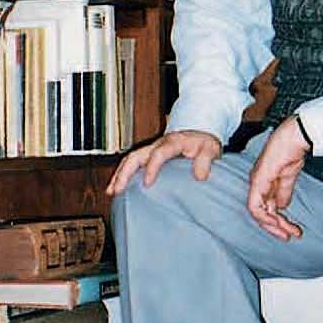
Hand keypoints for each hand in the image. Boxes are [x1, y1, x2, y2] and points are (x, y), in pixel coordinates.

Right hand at [106, 130, 221, 195]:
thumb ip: (206, 160)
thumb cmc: (203, 142)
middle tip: (118, 189)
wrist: (199, 132)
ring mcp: (151, 149)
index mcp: (173, 142)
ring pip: (130, 159)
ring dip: (120, 175)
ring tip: (112, 191)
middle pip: (136, 156)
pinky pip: (131, 163)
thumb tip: (200, 175)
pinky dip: (122, 174)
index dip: (151, 168)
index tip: (147, 183)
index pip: (159, 154)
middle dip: (125, 172)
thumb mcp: (210, 148)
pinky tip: (116, 187)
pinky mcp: (148, 155)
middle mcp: (158, 145)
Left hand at [247, 116, 308, 240]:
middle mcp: (257, 182)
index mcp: (263, 181)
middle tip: (290, 236)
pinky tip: (278, 221)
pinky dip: (266, 216)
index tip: (290, 230)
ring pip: (257, 211)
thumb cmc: (292, 148)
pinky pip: (256, 204)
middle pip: (261, 212)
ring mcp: (257, 181)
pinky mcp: (259, 179)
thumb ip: (284, 190)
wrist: (296, 136)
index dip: (276, 221)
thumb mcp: (289, 176)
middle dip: (276, 227)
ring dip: (274, 225)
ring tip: (289, 233)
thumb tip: (282, 206)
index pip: (264, 207)